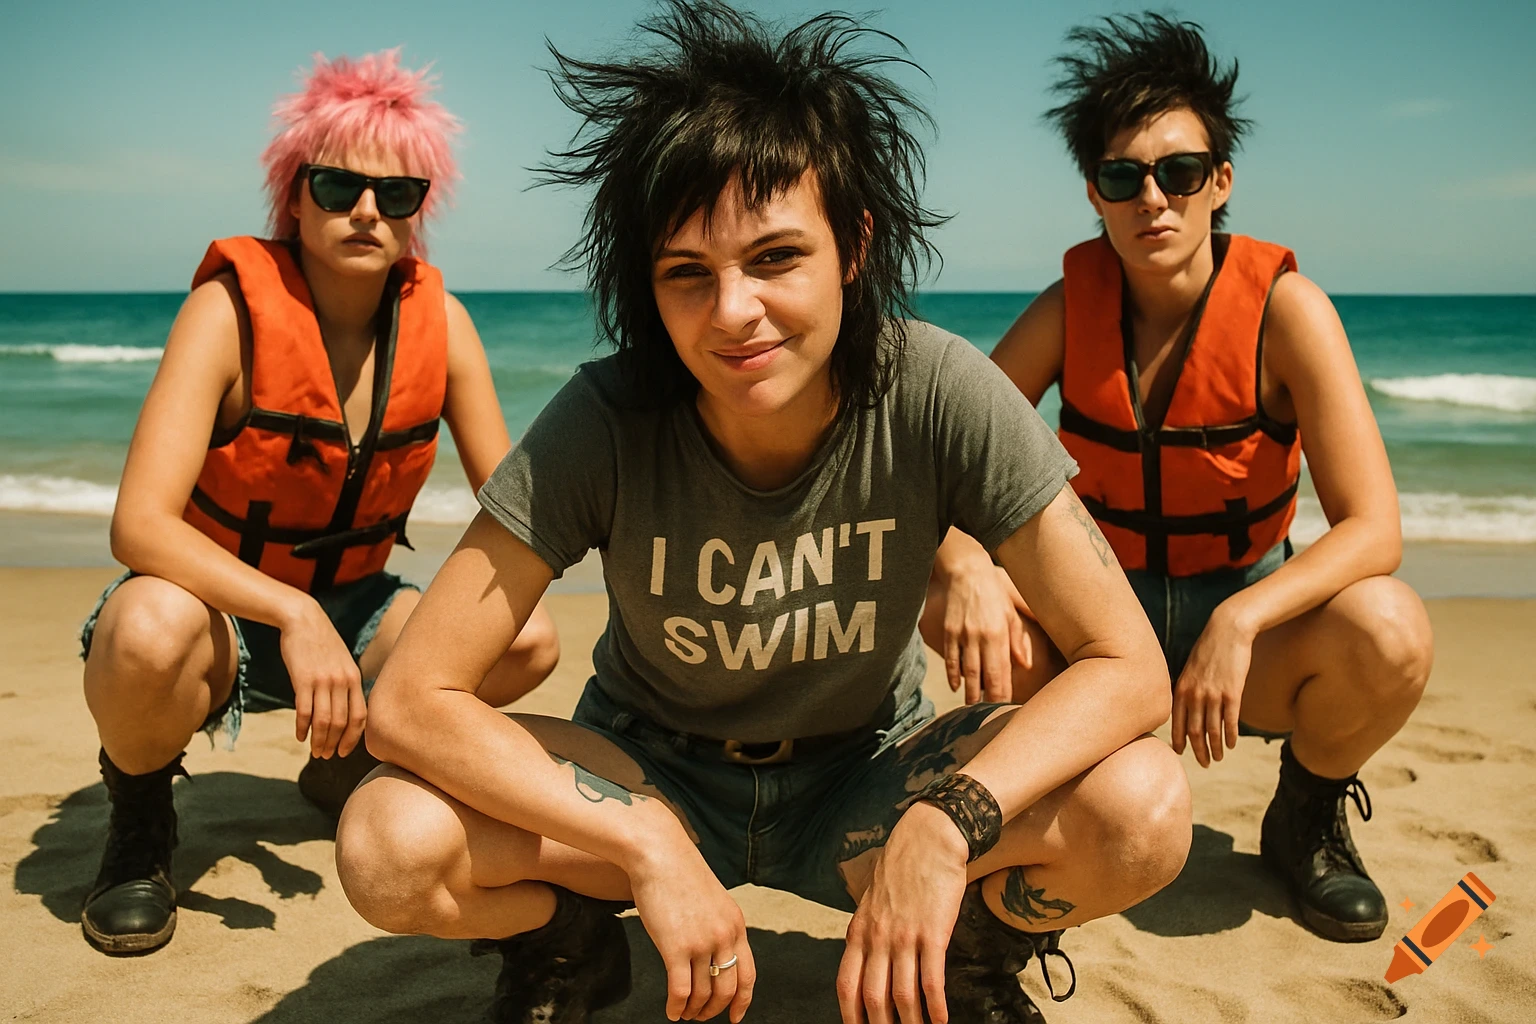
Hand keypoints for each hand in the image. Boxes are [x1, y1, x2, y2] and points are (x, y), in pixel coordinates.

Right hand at [278, 597, 365, 758]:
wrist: (303, 620)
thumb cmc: (323, 643)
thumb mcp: (343, 662)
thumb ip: (347, 684)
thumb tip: (347, 712)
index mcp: (354, 678)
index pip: (360, 717)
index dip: (354, 738)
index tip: (345, 752)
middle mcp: (342, 681)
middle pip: (342, 723)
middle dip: (335, 744)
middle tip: (326, 756)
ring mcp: (323, 680)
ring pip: (324, 721)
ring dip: (319, 741)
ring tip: (314, 751)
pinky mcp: (303, 679)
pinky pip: (304, 711)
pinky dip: (303, 728)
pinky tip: (300, 737)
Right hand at [629, 844, 756, 1021]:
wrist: (660, 854)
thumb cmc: (679, 873)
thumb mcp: (713, 900)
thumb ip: (718, 926)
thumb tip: (713, 955)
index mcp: (736, 924)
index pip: (748, 974)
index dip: (743, 1001)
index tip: (736, 1017)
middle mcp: (724, 936)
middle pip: (727, 989)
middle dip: (714, 1010)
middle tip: (701, 1016)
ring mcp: (702, 942)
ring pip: (703, 993)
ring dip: (693, 1009)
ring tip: (684, 1013)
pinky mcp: (676, 946)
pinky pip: (680, 990)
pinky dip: (676, 1007)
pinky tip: (671, 1011)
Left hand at [838, 802, 969, 1023]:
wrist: (929, 838)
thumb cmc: (903, 868)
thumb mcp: (872, 901)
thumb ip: (869, 933)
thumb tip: (871, 965)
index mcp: (858, 932)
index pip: (846, 985)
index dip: (851, 1016)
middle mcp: (877, 938)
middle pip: (872, 997)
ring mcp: (904, 937)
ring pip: (902, 995)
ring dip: (912, 1023)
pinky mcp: (932, 933)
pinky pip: (931, 980)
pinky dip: (936, 1006)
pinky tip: (941, 1020)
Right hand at [937, 564, 1032, 704]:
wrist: (967, 572)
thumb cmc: (995, 591)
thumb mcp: (1012, 612)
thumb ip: (1018, 640)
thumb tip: (1025, 665)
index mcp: (998, 633)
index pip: (1001, 670)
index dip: (1003, 690)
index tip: (1006, 705)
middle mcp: (979, 636)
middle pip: (982, 674)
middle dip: (986, 697)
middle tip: (989, 714)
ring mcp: (961, 635)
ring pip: (965, 670)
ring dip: (969, 690)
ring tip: (972, 706)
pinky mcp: (948, 631)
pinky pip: (950, 658)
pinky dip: (952, 674)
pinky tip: (956, 686)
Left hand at [1170, 603, 1255, 767]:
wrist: (1227, 631)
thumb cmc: (1209, 649)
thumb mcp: (1190, 669)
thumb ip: (1187, 689)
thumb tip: (1187, 708)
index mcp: (1181, 689)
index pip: (1177, 722)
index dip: (1179, 740)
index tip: (1180, 753)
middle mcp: (1194, 694)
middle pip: (1194, 732)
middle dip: (1198, 751)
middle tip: (1204, 763)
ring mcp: (1213, 694)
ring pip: (1212, 730)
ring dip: (1215, 748)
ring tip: (1218, 758)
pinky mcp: (1232, 692)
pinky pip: (1230, 721)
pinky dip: (1230, 736)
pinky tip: (1231, 745)